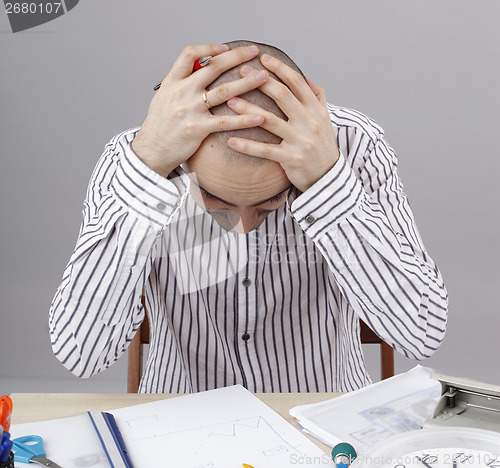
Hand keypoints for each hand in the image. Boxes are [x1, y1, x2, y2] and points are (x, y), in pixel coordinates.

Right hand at [132, 44, 268, 176]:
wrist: (150, 151)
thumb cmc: (159, 126)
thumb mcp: (164, 98)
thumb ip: (180, 84)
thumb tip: (198, 70)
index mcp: (172, 82)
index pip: (189, 54)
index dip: (210, 49)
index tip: (226, 48)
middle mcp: (181, 92)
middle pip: (213, 68)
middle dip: (236, 57)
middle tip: (254, 52)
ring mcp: (189, 110)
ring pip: (224, 92)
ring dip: (247, 83)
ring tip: (264, 77)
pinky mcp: (197, 129)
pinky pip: (226, 122)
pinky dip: (244, 119)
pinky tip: (259, 117)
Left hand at [225, 54, 339, 191]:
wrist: (328, 176)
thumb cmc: (323, 145)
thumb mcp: (325, 119)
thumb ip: (317, 97)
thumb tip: (305, 77)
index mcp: (315, 109)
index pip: (297, 83)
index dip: (279, 69)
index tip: (263, 58)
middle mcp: (309, 122)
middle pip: (282, 96)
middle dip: (260, 82)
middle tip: (241, 72)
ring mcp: (300, 140)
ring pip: (270, 121)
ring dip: (248, 109)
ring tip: (229, 101)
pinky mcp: (291, 159)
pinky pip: (265, 150)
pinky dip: (247, 146)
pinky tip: (231, 141)